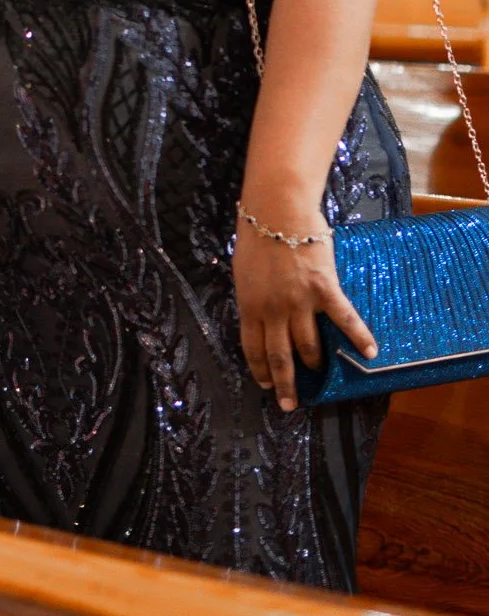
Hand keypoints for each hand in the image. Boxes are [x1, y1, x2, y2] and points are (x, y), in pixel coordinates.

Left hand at [233, 210, 376, 411]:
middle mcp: (274, 310)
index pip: (253, 348)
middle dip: (285, 384)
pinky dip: (359, 338)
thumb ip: (253, 296)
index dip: (260, 370)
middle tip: (290, 404)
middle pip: (279, 356)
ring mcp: (300, 302)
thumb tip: (259, 314)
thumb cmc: (257, 236)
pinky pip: (344, 319)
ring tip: (321, 372)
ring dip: (316, 362)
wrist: (277, 211)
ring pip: (309, 345)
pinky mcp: (324, 290)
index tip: (265, 385)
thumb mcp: (244, 272)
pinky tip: (370, 353)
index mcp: (250, 305)